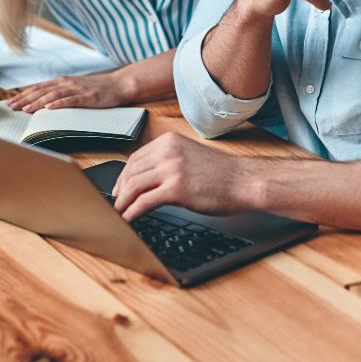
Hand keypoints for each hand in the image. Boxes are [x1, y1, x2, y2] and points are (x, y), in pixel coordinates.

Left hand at [6, 71, 123, 112]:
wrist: (118, 84)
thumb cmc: (96, 88)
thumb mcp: (74, 88)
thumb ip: (59, 92)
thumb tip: (42, 102)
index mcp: (62, 81)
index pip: (38, 88)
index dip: (23, 95)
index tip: (9, 102)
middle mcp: (66, 83)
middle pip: (41, 91)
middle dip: (25, 99)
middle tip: (11, 107)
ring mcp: (77, 89)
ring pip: (53, 95)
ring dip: (38, 102)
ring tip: (26, 109)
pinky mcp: (88, 97)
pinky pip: (71, 100)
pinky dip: (59, 103)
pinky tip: (50, 108)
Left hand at [111, 132, 249, 221]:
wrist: (244, 181)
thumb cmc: (222, 174)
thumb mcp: (189, 157)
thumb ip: (168, 162)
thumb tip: (146, 178)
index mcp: (169, 142)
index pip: (136, 158)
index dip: (123, 175)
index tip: (119, 188)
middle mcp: (168, 151)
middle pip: (131, 171)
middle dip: (120, 190)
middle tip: (116, 203)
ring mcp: (171, 169)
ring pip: (134, 186)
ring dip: (122, 202)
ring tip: (118, 214)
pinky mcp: (176, 188)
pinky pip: (144, 201)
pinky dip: (132, 212)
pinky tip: (129, 219)